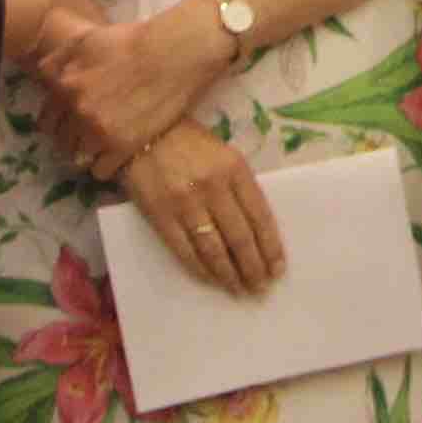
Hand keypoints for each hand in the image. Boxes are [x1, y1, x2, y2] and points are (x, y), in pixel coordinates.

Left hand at [41, 10, 228, 177]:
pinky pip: (100, 171)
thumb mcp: (87, 38)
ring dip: (88, 154)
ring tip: (104, 147)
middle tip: (90, 135)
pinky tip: (117, 155)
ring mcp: (98, 131)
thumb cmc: (133, 40)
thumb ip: (59, 58)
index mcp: (64, 84)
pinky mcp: (122, 146)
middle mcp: (76, 110)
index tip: (71, 123)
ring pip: (79, 158)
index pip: (46, 120)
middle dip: (73, 139)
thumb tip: (44, 75)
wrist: (173, 52)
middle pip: (62, 141)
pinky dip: (106, 166)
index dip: (59, 123)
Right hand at [122, 122, 285, 296]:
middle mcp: (213, 188)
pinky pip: (185, 250)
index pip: (260, 217)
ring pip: (214, 249)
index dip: (271, 247)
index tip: (278, 269)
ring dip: (229, 275)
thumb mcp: (225, 156)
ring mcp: (185, 203)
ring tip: (239, 290)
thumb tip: (256, 233)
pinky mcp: (160, 215)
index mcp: (235, 169)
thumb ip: (240, 189)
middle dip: (253, 268)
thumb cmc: (191, 144)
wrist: (143, 132)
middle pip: (240, 238)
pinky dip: (201, 269)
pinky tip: (212, 280)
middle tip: (260, 287)